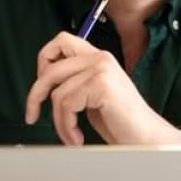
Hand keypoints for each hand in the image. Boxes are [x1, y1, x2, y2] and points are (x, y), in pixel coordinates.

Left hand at [24, 32, 180, 145]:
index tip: (40, 86)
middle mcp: (100, 58)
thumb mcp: (92, 97)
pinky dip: (67, 127)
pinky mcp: (101, 84)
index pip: (61, 42)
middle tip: (33, 114)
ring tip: (71, 136)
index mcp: (98, 58)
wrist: (147, 138)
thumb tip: (44, 85)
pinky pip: (66, 105)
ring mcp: (102, 69)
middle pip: (50, 68)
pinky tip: (77, 137)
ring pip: (57, 93)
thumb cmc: (122, 123)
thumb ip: (74, 84)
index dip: (43, 61)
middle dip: (36, 95)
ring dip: (59, 122)